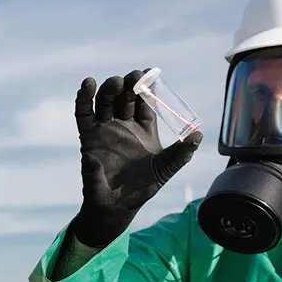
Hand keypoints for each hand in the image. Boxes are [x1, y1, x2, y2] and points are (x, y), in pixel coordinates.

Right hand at [72, 69, 202, 246]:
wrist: (115, 208)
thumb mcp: (164, 170)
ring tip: (114, 83)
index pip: (145, 101)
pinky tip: (87, 86)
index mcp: (144, 130)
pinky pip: (84, 114)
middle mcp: (123, 125)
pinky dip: (84, 99)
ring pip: (105, 101)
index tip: (149, 73)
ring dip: (109, 88)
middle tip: (132, 77)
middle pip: (124, 97)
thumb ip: (180, 154)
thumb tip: (198, 136)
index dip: (147, 86)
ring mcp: (104, 129)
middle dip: (128, 84)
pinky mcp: (88, 137)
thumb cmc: (141, 189)